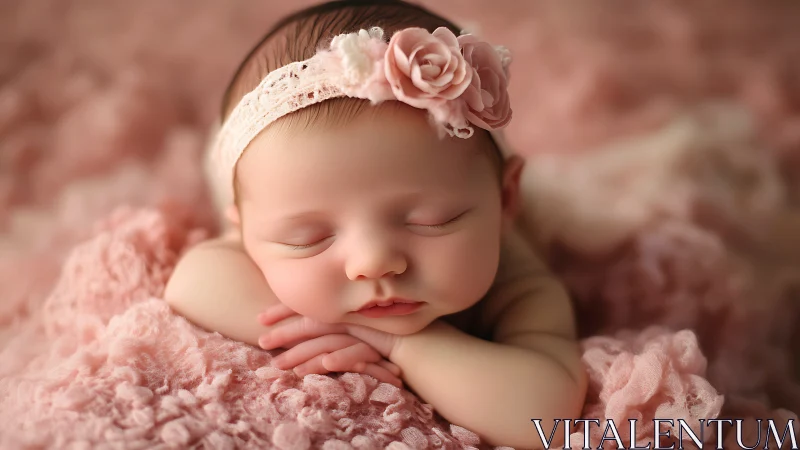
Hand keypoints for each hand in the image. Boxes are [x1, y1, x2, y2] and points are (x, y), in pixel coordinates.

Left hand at [258, 304, 402, 386]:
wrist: (423, 343)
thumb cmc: (386, 340)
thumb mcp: (355, 333)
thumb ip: (333, 331)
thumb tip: (306, 341)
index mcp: (343, 311)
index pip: (309, 308)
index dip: (283, 311)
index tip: (260, 318)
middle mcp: (351, 317)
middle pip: (312, 323)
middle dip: (285, 333)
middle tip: (261, 342)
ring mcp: (364, 329)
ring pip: (328, 340)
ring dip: (304, 354)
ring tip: (282, 366)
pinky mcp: (378, 344)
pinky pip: (356, 350)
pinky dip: (341, 358)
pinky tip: (326, 365)